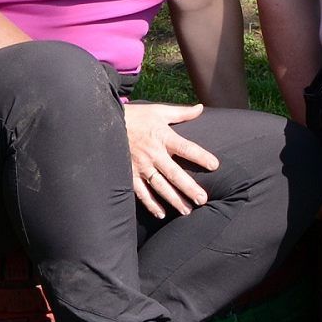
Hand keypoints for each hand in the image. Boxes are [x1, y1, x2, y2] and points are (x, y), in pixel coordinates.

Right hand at [123, 101, 219, 217]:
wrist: (106, 121)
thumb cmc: (136, 116)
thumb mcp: (159, 111)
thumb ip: (181, 113)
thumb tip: (200, 108)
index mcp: (163, 136)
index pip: (186, 148)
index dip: (201, 156)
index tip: (215, 165)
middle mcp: (153, 154)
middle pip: (174, 173)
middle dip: (189, 187)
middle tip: (202, 200)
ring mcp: (140, 166)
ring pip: (160, 186)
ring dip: (173, 199)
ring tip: (187, 211)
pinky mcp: (129, 174)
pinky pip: (141, 192)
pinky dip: (151, 204)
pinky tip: (161, 213)